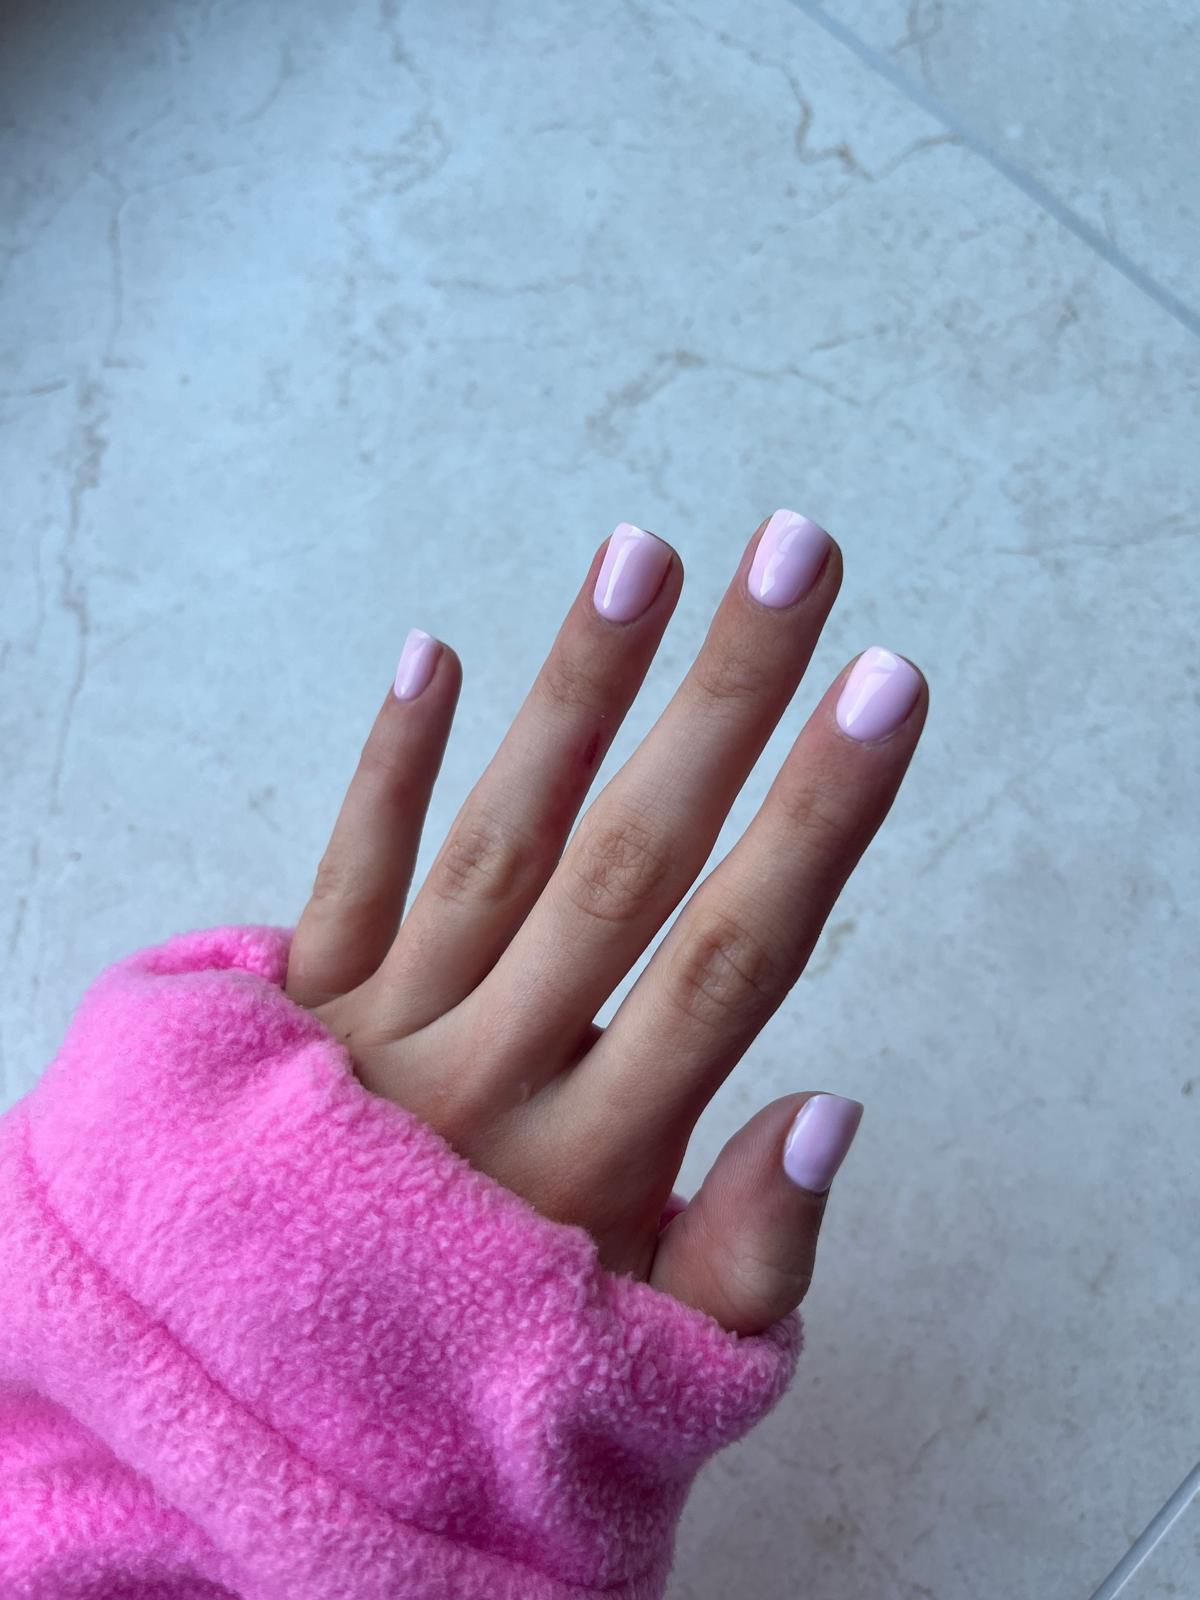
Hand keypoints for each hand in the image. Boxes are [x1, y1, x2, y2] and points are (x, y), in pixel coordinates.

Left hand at [284, 514, 926, 1334]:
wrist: (255, 1424)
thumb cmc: (481, 1385)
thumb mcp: (646, 1374)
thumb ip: (748, 1257)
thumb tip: (834, 1102)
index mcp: (589, 1165)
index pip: (728, 960)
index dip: (813, 820)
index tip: (884, 686)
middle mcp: (484, 1078)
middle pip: (625, 864)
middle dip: (722, 702)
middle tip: (797, 556)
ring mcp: (373, 1039)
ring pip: (493, 842)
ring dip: (574, 694)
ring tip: (642, 556)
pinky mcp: (281, 1022)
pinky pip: (335, 878)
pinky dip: (383, 769)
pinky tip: (429, 653)